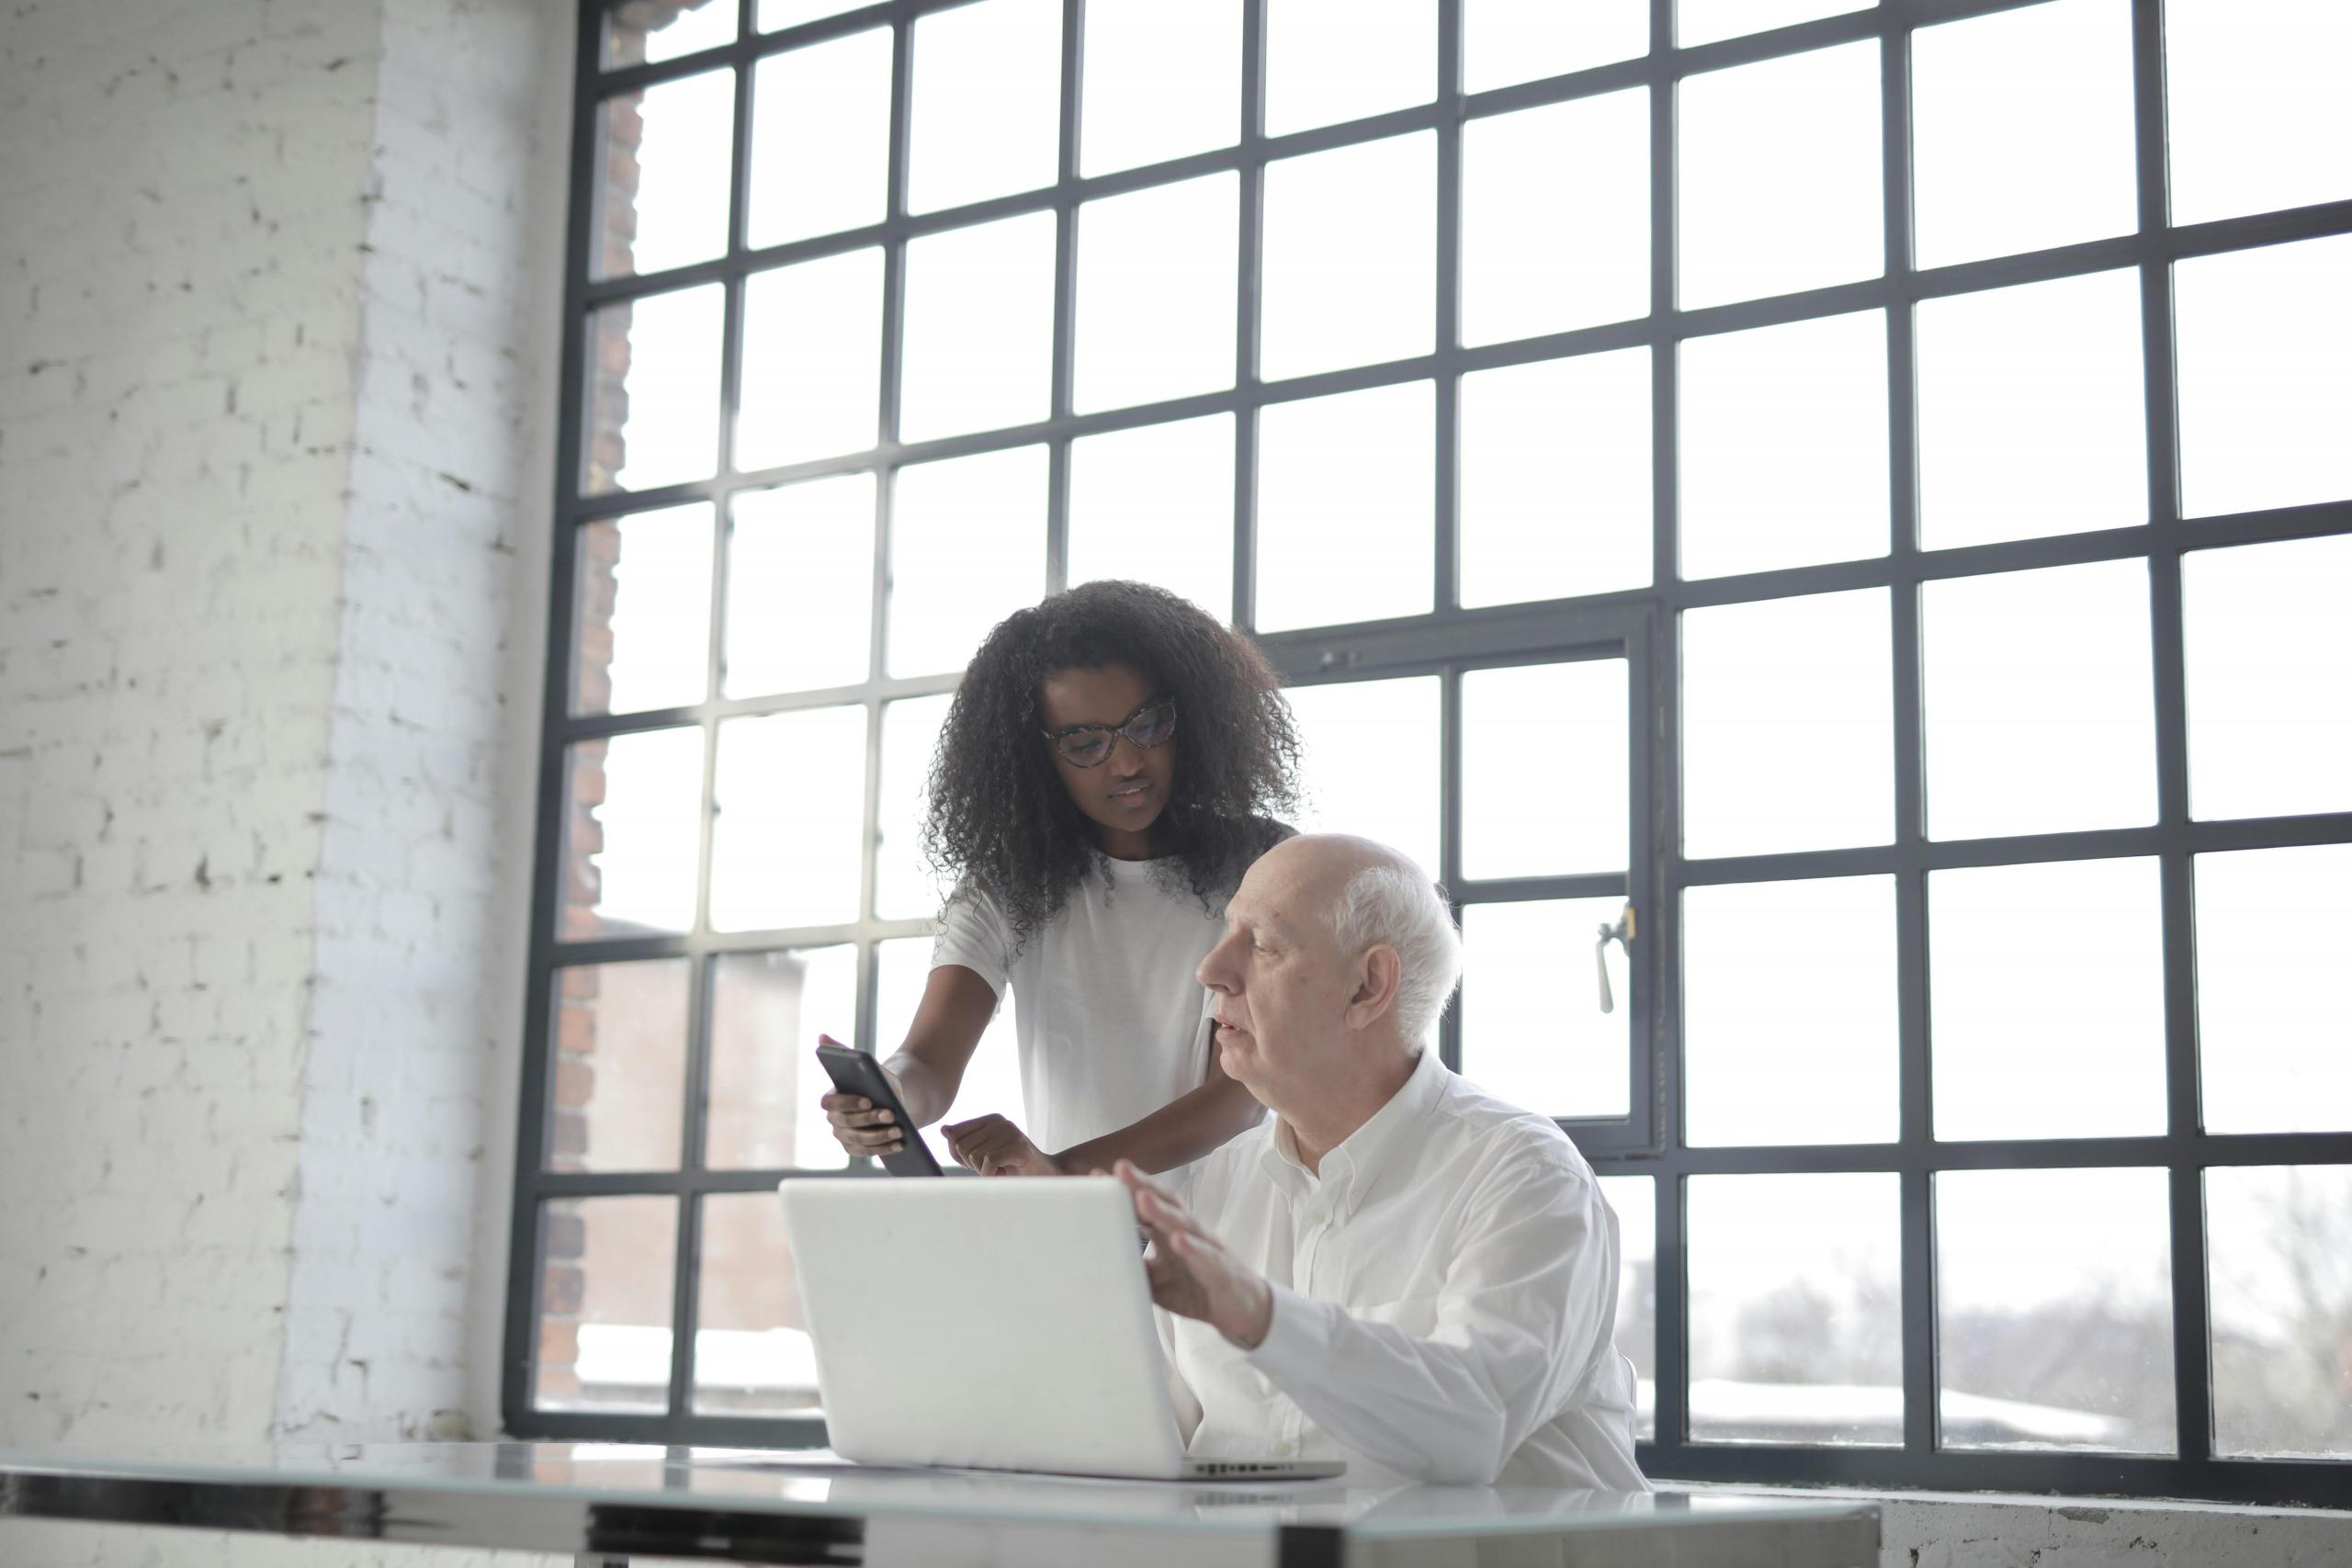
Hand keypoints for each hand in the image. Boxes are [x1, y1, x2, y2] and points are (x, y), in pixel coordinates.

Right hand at [821, 1065, 905, 1157]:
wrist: (888, 1100)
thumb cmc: (879, 1083)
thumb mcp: (876, 1072)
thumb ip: (865, 1067)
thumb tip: (845, 1056)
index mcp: (832, 1097)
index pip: (830, 1102)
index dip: (848, 1102)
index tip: (868, 1101)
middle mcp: (833, 1118)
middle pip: (847, 1121)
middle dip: (870, 1118)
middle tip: (891, 1115)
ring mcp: (842, 1135)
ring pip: (859, 1139)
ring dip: (880, 1136)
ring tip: (899, 1131)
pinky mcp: (853, 1148)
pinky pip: (867, 1151)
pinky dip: (884, 1148)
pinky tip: (900, 1144)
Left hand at [941, 1114, 1062, 1176]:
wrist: (1046, 1176)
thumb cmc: (1012, 1167)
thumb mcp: (984, 1153)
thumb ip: (965, 1141)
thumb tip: (944, 1129)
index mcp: (991, 1119)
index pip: (954, 1134)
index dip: (959, 1155)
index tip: (978, 1161)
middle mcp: (1001, 1121)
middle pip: (962, 1146)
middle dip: (972, 1164)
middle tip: (993, 1167)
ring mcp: (1011, 1133)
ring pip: (974, 1156)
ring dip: (985, 1170)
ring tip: (1003, 1168)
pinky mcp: (1019, 1147)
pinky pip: (988, 1163)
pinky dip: (992, 1174)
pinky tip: (1006, 1172)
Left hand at [1115, 1160, 1272, 1349]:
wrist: (1243, 1310)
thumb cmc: (1198, 1288)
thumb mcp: (1158, 1282)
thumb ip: (1134, 1268)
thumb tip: (1100, 1264)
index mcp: (1170, 1233)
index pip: (1145, 1205)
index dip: (1123, 1191)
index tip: (1096, 1175)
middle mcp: (1188, 1233)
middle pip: (1165, 1203)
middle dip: (1141, 1185)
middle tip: (1119, 1168)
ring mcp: (1207, 1248)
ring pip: (1184, 1224)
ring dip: (1163, 1211)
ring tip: (1142, 1198)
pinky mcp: (1221, 1270)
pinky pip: (1207, 1256)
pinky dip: (1193, 1248)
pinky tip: (1179, 1240)